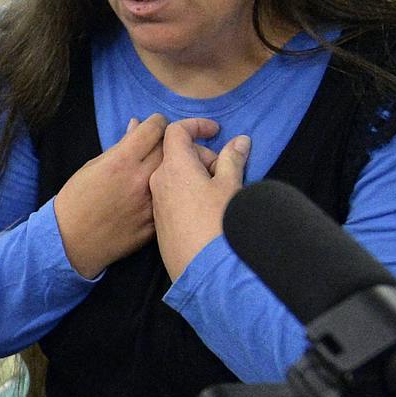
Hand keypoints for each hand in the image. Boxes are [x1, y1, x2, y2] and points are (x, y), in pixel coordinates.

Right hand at [53, 114, 218, 278]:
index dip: (159, 121)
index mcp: (121, 161)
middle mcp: (140, 180)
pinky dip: (176, 193)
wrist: (71, 243)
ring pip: (179, 175)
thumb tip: (138, 126)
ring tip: (185, 162)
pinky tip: (176, 191)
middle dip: (179, 137)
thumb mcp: (92, 166)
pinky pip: (174, 201)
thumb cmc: (75, 202)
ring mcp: (150, 204)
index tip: (160, 124)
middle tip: (187, 136)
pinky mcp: (155, 225)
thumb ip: (120, 146)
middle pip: (172, 147)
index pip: (154, 128)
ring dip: (182, 166)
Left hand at [150, 122, 250, 280]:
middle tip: (224, 172)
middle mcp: (158, 181)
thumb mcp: (230, 186)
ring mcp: (155, 201)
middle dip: (203, 156)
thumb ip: (233, 159)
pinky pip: (171, 194)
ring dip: (195, 174)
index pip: (176, 131)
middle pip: (177, 153)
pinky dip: (187, 190)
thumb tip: (240, 142)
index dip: (197, 125)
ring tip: (217, 192)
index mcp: (173, 166)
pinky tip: (205, 207)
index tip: (215, 131)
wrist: (203, 270)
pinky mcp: (158, 220)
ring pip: (174, 175)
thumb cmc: (218, 224)